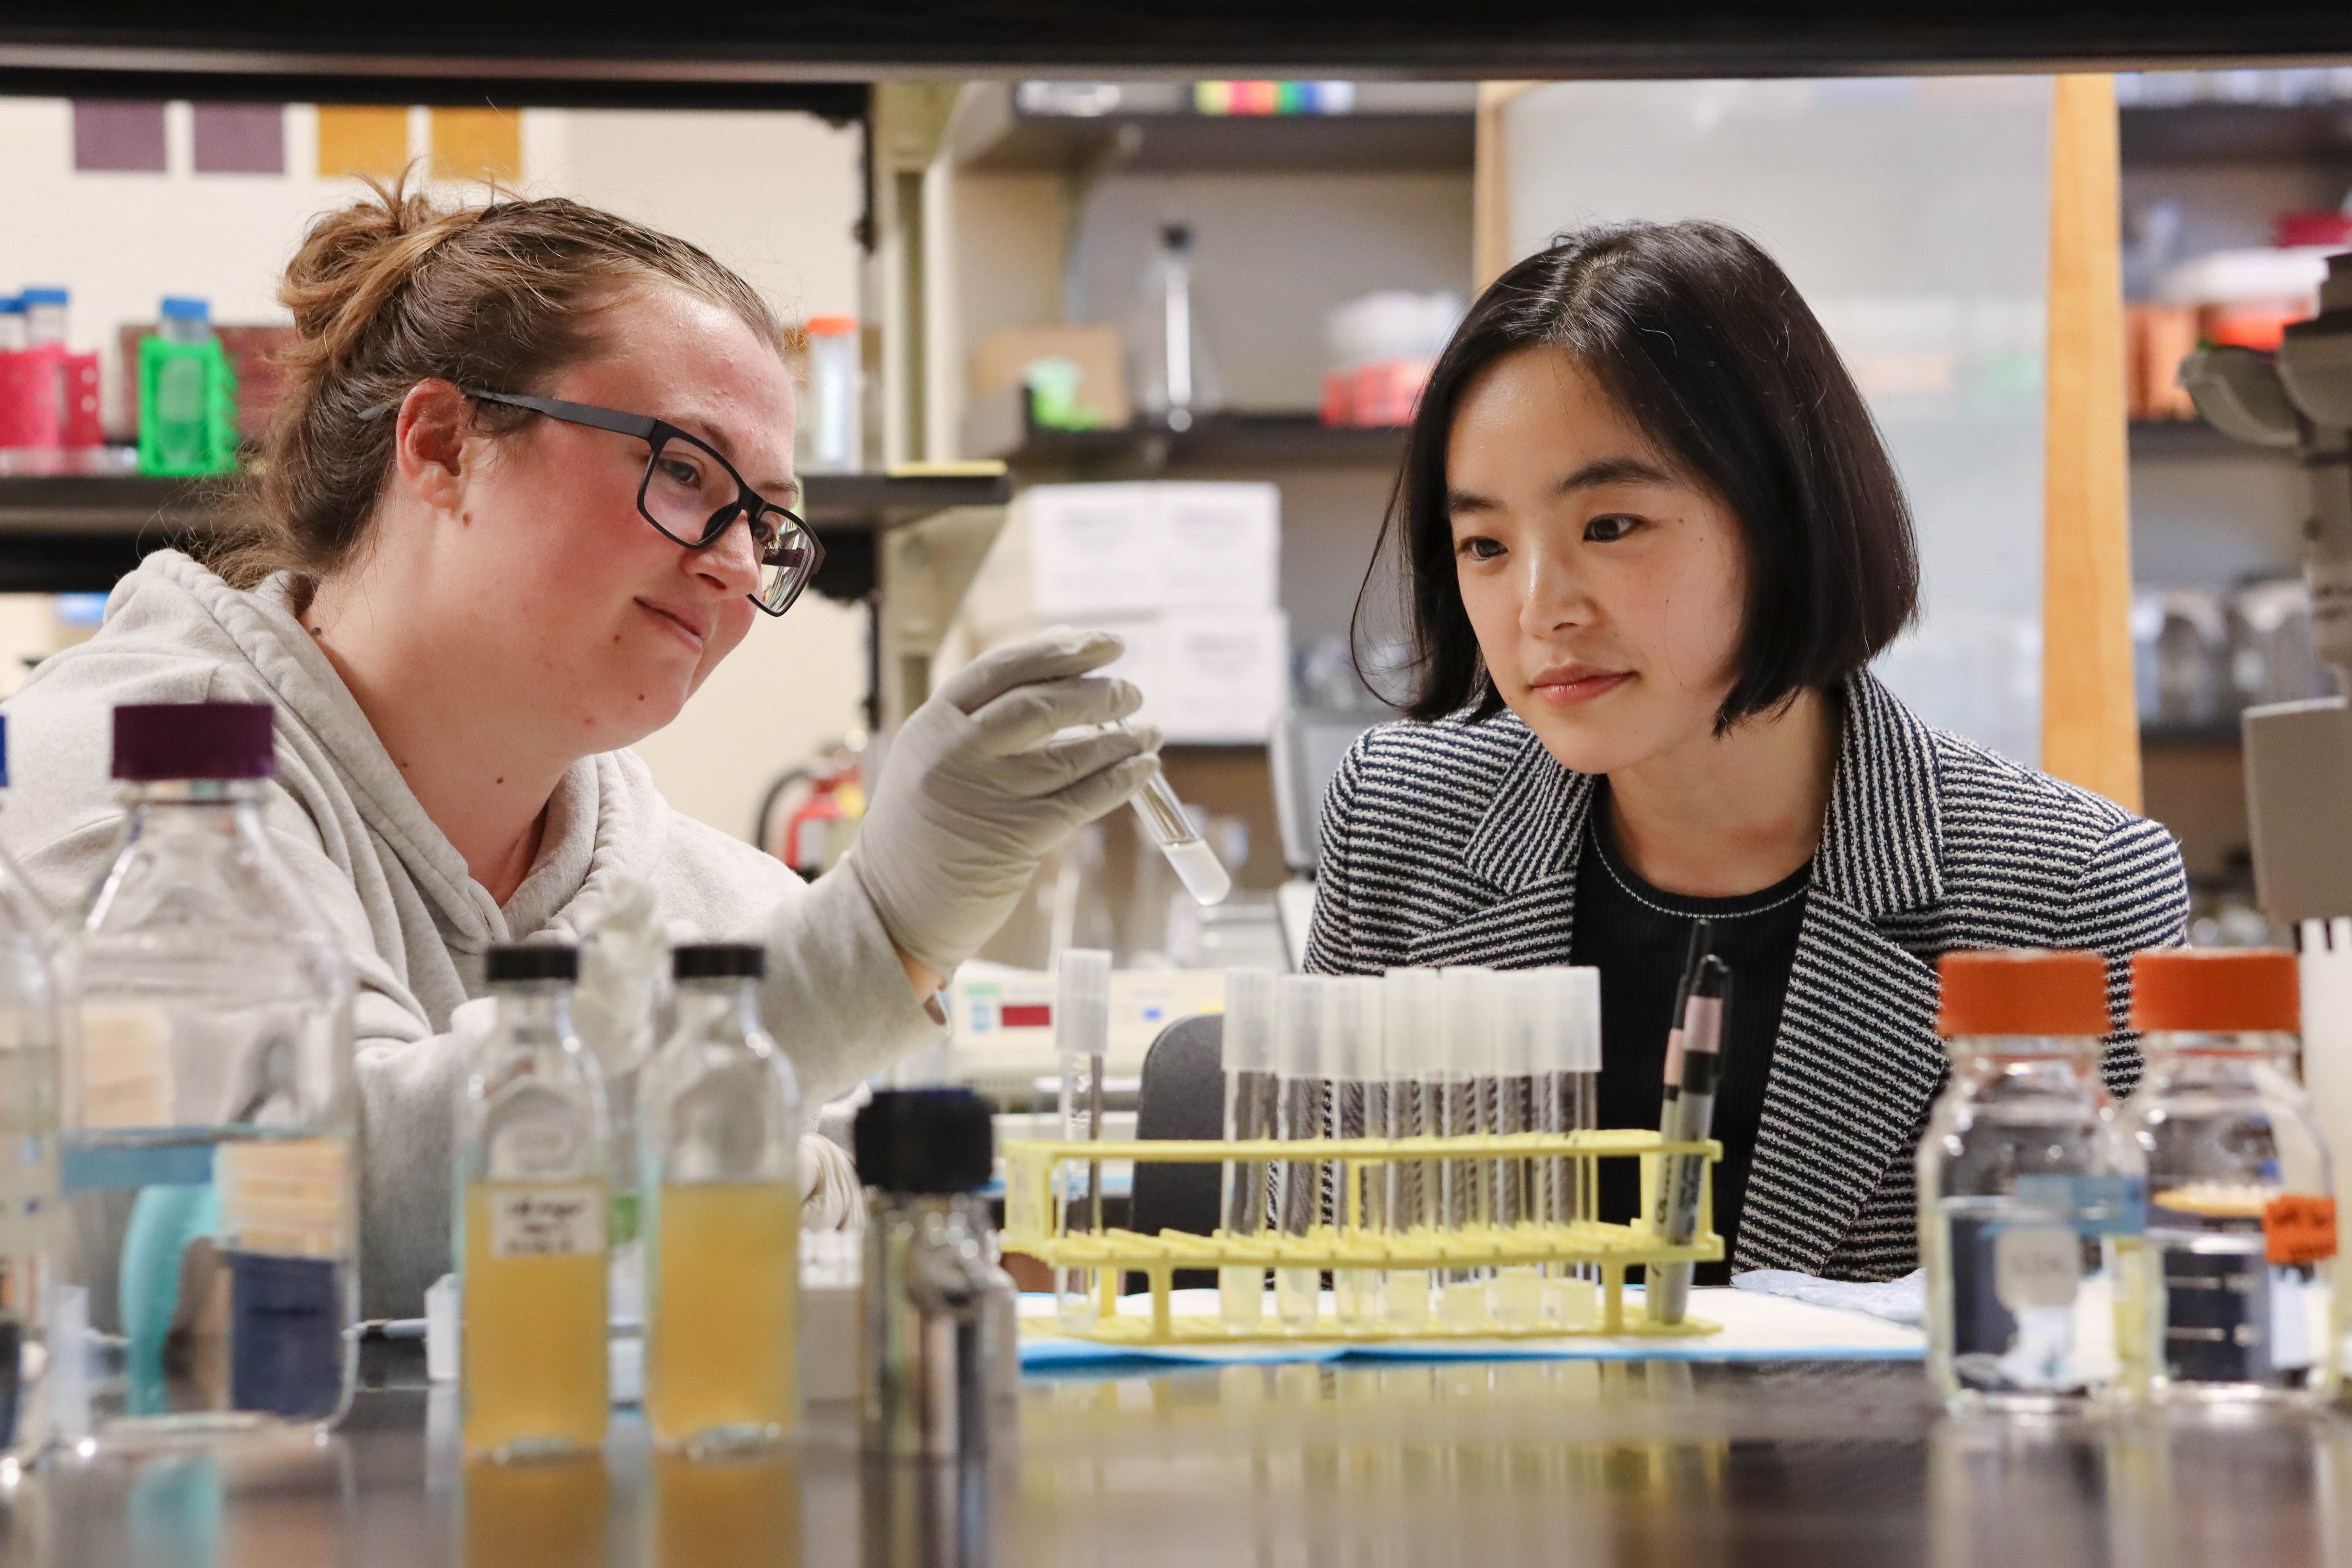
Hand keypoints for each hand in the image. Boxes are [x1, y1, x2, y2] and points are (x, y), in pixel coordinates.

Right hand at [848, 628, 1159, 976]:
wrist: (892, 909)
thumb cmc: (923, 831)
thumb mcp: (932, 760)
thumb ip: (982, 723)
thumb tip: (1064, 678)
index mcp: (932, 724)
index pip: (1003, 668)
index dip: (1060, 650)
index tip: (1104, 644)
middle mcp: (955, 752)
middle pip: (1041, 704)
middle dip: (1097, 692)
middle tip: (1132, 691)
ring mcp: (986, 794)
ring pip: (1070, 753)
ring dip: (1120, 738)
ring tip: (1148, 730)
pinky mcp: (1017, 837)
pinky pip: (1083, 799)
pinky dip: (1121, 780)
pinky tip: (1144, 768)